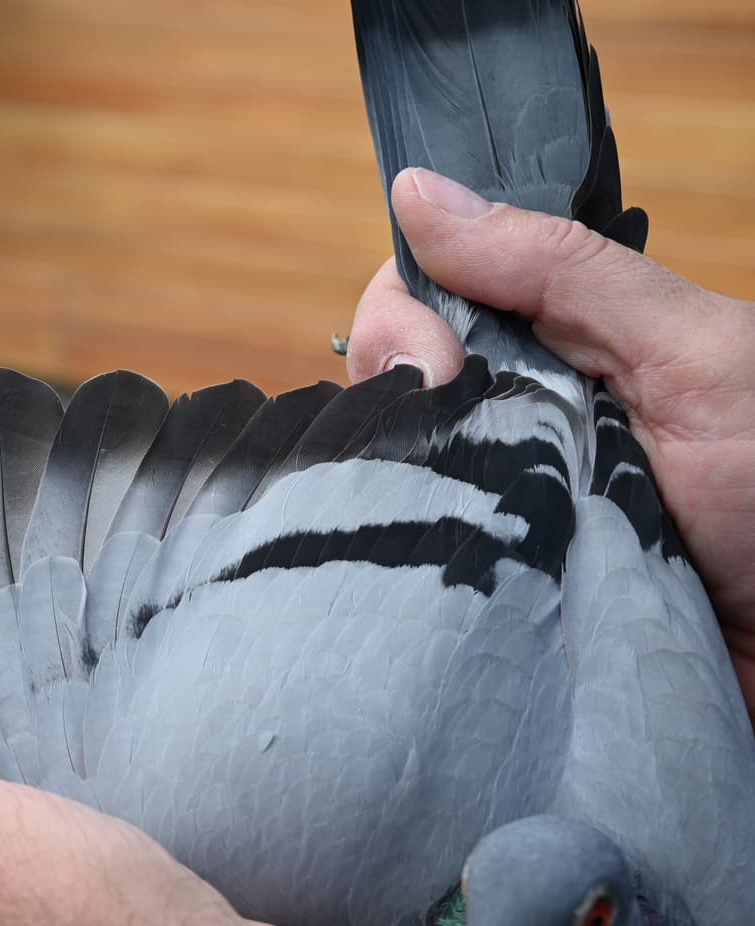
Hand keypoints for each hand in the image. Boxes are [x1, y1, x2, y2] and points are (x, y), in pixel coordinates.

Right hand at [348, 166, 754, 710]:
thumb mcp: (689, 353)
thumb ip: (563, 272)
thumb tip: (419, 194)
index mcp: (563, 342)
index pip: (429, 292)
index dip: (403, 314)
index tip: (433, 365)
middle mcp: (514, 414)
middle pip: (389, 378)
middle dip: (393, 393)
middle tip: (451, 444)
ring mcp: (492, 504)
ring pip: (382, 471)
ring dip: (394, 482)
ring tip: (457, 516)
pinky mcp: (486, 585)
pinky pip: (404, 562)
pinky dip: (397, 557)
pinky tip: (423, 561)